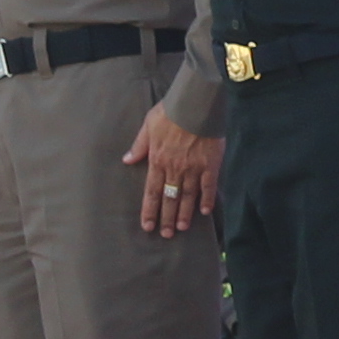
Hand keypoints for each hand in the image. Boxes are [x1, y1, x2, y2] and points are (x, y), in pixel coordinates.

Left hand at [128, 107, 220, 237]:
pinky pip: (208, 186)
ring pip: (187, 196)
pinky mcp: (210, 164)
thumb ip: (139, 145)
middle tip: (166, 234)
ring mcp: (193, 168)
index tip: (148, 226)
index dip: (149, 210)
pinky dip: (207, 199)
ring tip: (182, 228)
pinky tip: (205, 212)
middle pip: (169, 198)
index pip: (151, 191)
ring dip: (184, 213)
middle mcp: (174, 168)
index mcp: (158, 160)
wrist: (195, 103)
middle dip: (167, 218)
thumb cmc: (171, 111)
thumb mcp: (148, 125)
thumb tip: (127, 160)